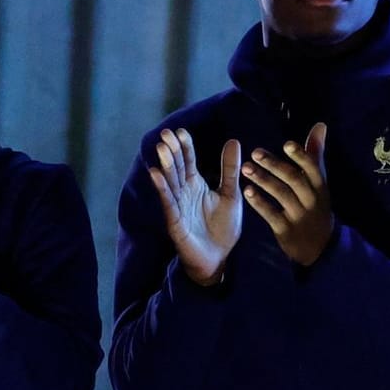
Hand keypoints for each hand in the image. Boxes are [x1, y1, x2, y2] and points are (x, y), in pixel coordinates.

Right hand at [148, 128, 242, 284]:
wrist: (219, 258)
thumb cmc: (222, 228)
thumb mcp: (231, 195)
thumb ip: (230, 169)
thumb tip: (233, 140)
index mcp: (196, 184)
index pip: (188, 161)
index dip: (185, 147)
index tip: (181, 131)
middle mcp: (184, 192)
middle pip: (176, 168)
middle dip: (172, 151)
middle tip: (166, 134)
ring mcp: (177, 206)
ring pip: (170, 182)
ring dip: (166, 165)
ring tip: (162, 148)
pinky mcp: (175, 221)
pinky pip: (168, 202)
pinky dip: (162, 188)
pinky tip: (155, 174)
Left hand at [242, 123, 334, 266]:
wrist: (320, 247)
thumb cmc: (316, 205)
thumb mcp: (319, 182)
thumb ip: (315, 153)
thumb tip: (320, 125)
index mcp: (319, 186)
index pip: (312, 168)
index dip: (300, 156)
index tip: (286, 144)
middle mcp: (311, 199)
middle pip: (294, 180)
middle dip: (275, 165)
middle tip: (255, 152)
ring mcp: (299, 216)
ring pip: (281, 195)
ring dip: (263, 180)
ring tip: (245, 168)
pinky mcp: (286, 230)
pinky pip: (271, 214)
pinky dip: (260, 203)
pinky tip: (247, 191)